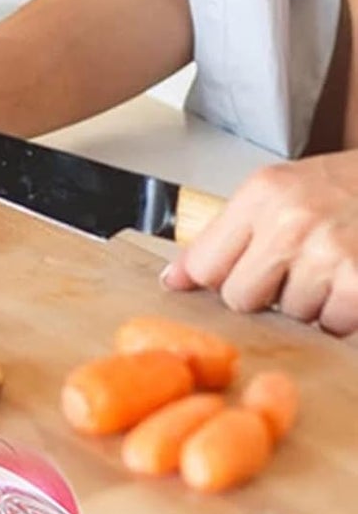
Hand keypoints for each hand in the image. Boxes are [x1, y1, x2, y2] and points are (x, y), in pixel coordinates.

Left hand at [163, 152, 357, 334]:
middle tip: (300, 269)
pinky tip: (354, 283)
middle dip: (267, 296)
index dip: (222, 279)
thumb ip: (227, 234)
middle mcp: (291, 220)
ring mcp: (330, 253)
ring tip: (335, 269)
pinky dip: (344, 315)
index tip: (240, 275)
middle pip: (241, 298)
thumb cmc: (351, 187)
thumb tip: (174, 280)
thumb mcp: (284, 192)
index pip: (205, 265)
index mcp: (264, 193)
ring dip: (312, 305)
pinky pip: (332, 325)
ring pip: (291, 315)